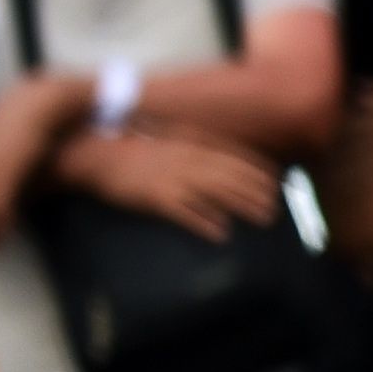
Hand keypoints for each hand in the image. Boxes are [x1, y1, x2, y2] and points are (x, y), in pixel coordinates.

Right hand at [53, 127, 279, 237]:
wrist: (94, 154)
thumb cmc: (128, 147)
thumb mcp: (165, 138)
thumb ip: (192, 146)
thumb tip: (215, 160)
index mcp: (190, 142)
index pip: (235, 154)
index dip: (259, 168)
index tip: (278, 181)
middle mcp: (187, 158)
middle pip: (233, 175)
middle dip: (259, 191)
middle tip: (277, 207)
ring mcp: (172, 178)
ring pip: (218, 193)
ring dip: (245, 205)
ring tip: (264, 218)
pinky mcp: (156, 198)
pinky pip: (187, 213)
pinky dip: (206, 223)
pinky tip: (221, 233)